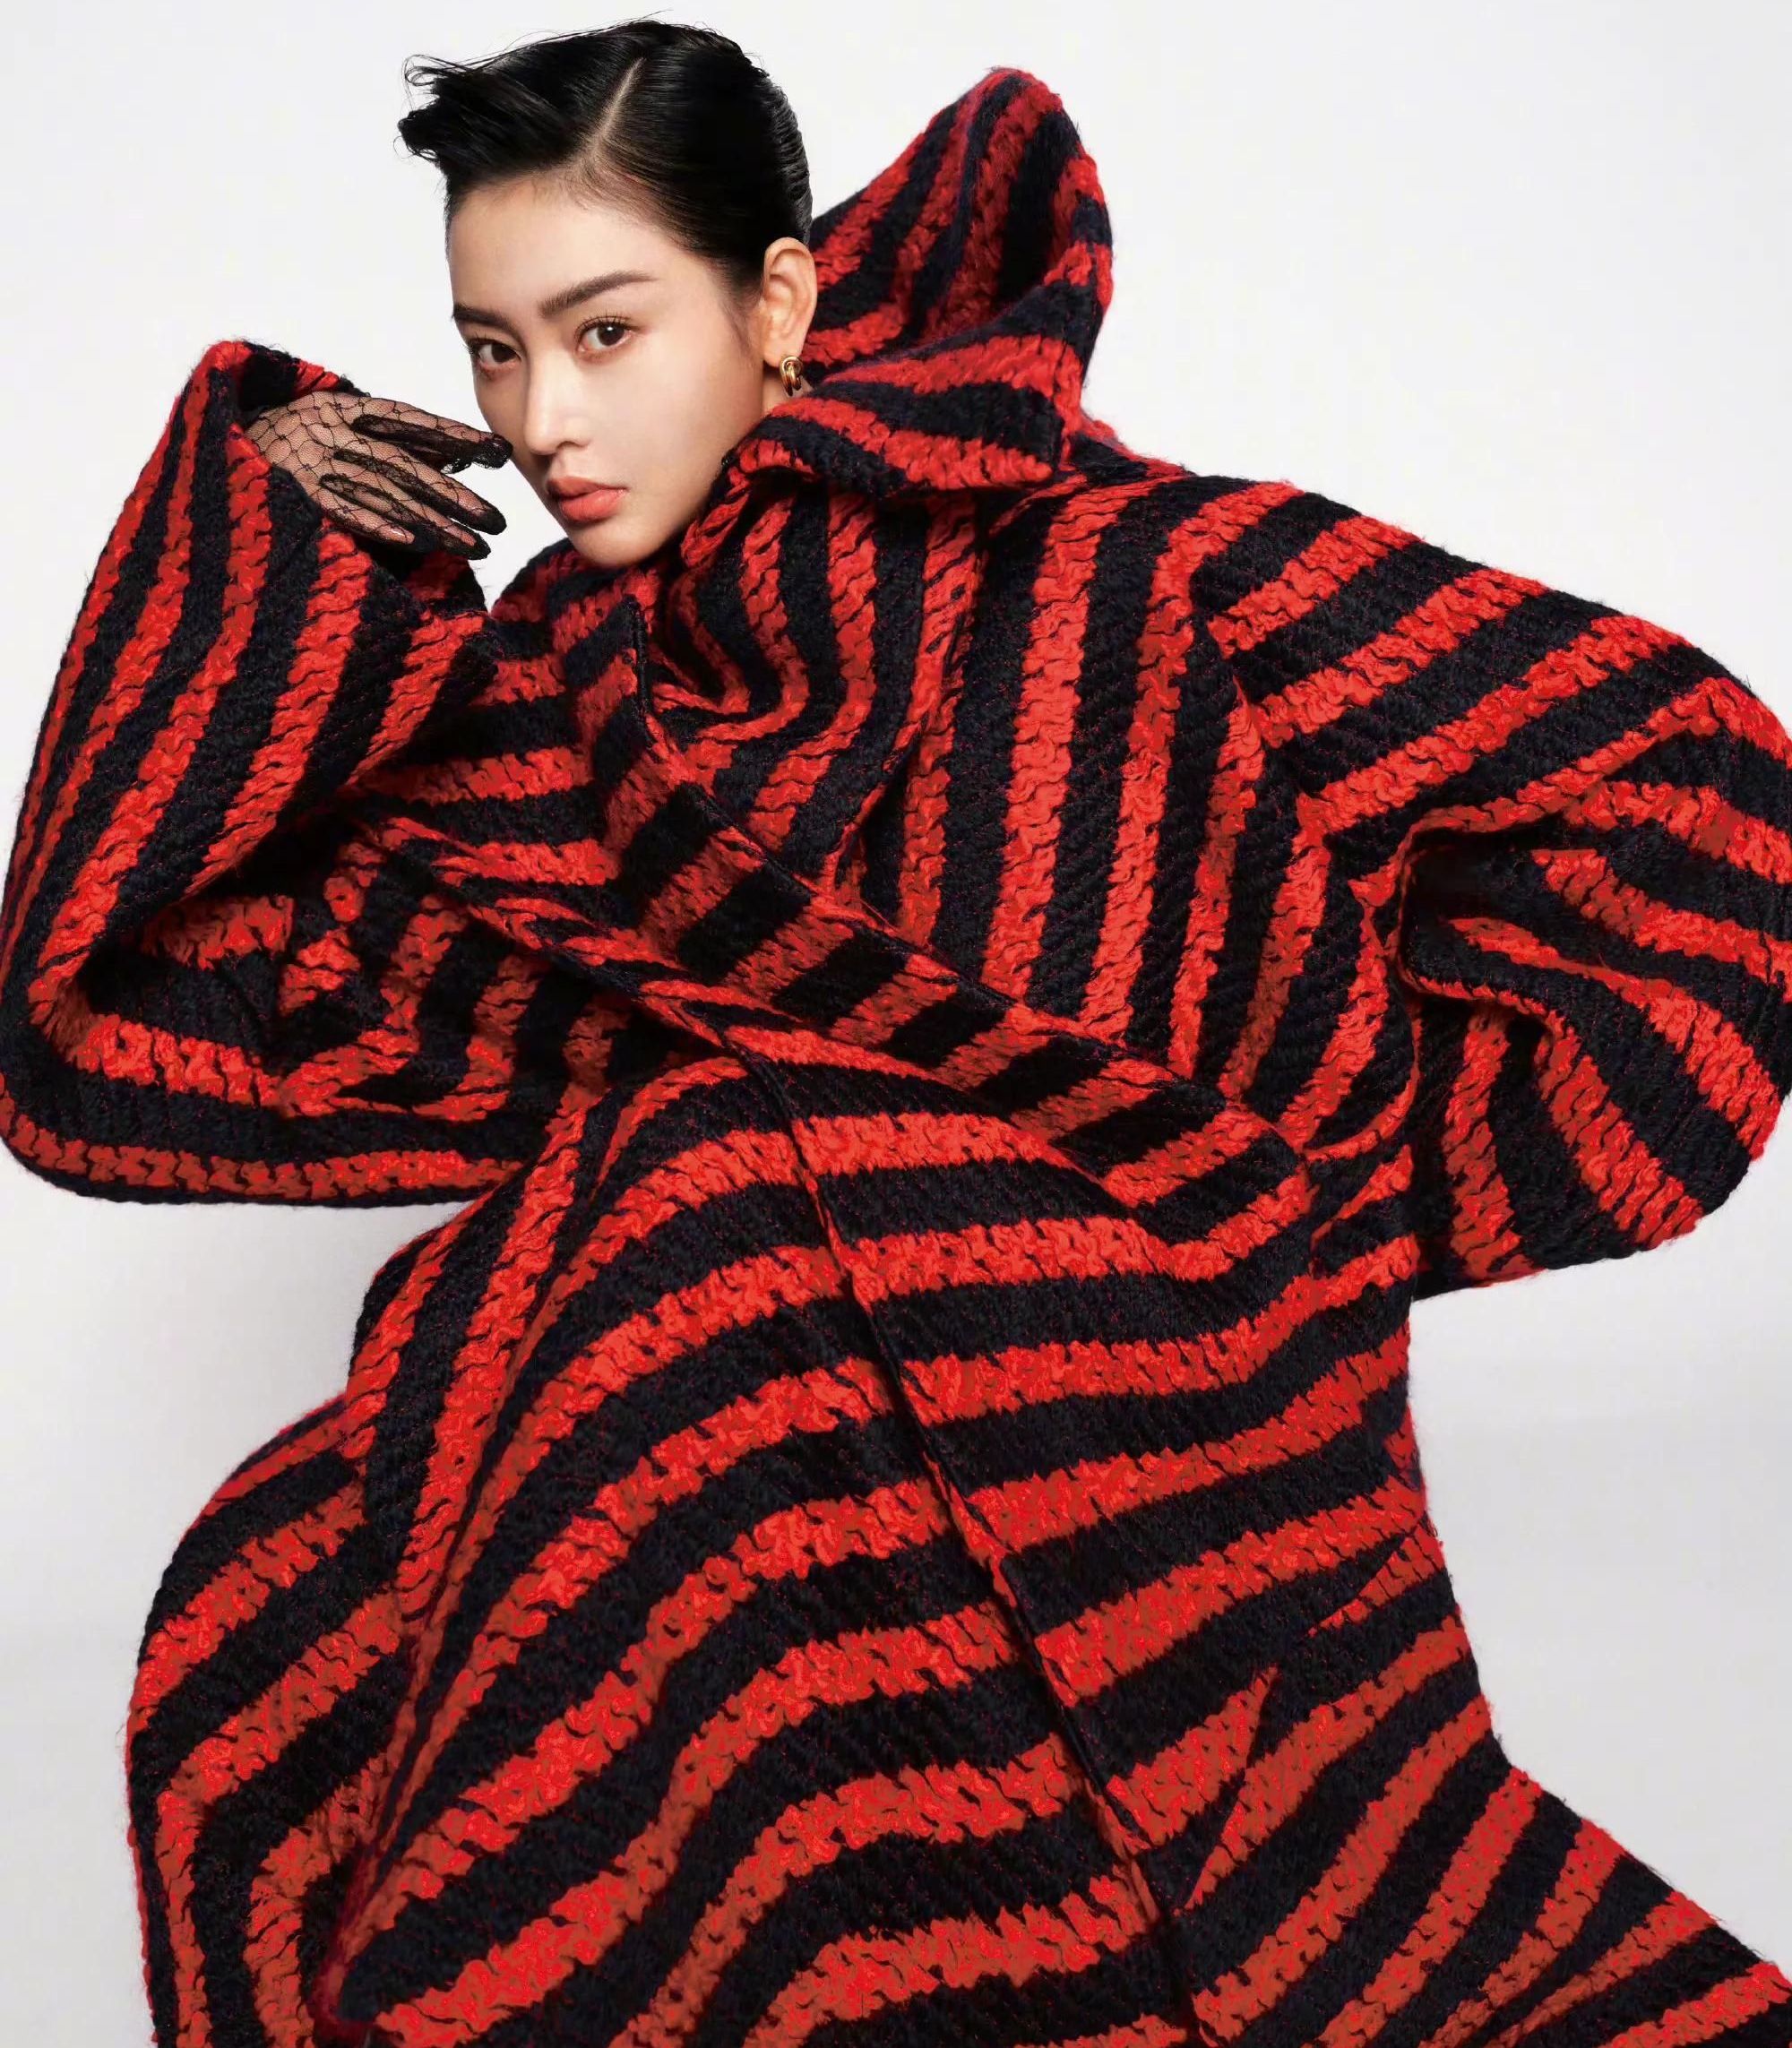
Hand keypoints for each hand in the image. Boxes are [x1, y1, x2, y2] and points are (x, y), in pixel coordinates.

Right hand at [243, 390, 511, 558]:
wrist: (204, 445)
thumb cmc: (281, 443)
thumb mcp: (329, 426)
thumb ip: (386, 440)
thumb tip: (454, 461)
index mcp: (339, 407)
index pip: (410, 422)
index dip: (455, 436)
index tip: (498, 453)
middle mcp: (326, 430)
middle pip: (405, 465)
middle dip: (455, 495)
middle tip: (498, 520)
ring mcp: (307, 462)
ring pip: (382, 494)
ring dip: (431, 522)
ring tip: (474, 548)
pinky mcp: (289, 493)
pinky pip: (338, 510)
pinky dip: (374, 524)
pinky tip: (413, 543)